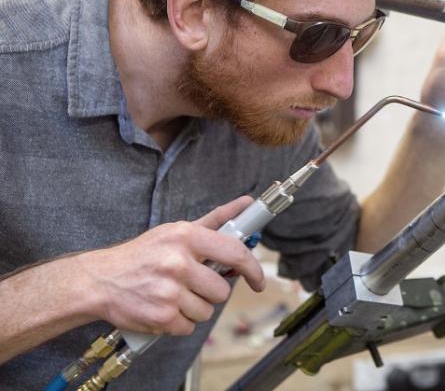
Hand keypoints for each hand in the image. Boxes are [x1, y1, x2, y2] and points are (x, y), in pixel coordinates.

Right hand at [76, 196, 264, 335]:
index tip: (259, 280)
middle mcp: (178, 263)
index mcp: (186, 237)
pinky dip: (180, 323)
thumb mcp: (177, 231)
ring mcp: (169, 292)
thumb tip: (246, 203)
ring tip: (175, 296)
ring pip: (207, 311)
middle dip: (212, 291)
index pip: (235, 253)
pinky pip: (189, 327)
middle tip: (194, 285)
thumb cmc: (143, 254)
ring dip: (195, 308)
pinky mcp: (161, 317)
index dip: (254, 269)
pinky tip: (165, 309)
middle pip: (222, 290)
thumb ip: (216, 220)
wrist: (99, 280)